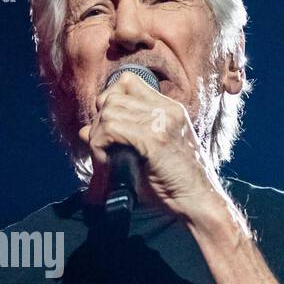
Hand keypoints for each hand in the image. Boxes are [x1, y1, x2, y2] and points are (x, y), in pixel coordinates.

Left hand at [80, 70, 226, 220]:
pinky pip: (110, 130)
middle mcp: (166, 109)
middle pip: (113, 96)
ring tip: (105, 159)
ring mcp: (161, 121)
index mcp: (169, 109)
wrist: (199, 202)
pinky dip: (100, 147)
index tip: (106, 128)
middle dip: (99, 122)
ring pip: (108, 112)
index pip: (128, 81)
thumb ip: (120, 136)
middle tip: (102, 148)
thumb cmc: (174, 184)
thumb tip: (84, 131)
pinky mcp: (154, 138)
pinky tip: (108, 164)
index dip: (109, 101)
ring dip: (98, 137)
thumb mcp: (147, 154)